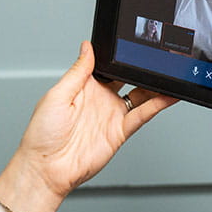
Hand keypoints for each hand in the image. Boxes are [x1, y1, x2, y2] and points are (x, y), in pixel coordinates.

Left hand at [0, 41, 176, 211]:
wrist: (47, 168)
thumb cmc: (42, 134)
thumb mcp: (57, 94)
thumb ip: (78, 71)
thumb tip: (87, 47)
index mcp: (83, 86)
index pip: (107, 65)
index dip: (119, 55)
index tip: (132, 42)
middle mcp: (100, 99)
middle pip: (127, 78)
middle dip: (140, 67)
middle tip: (155, 56)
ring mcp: (111, 115)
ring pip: (140, 95)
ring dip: (154, 84)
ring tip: (168, 72)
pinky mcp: (119, 132)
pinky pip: (142, 115)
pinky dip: (157, 105)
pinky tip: (168, 95)